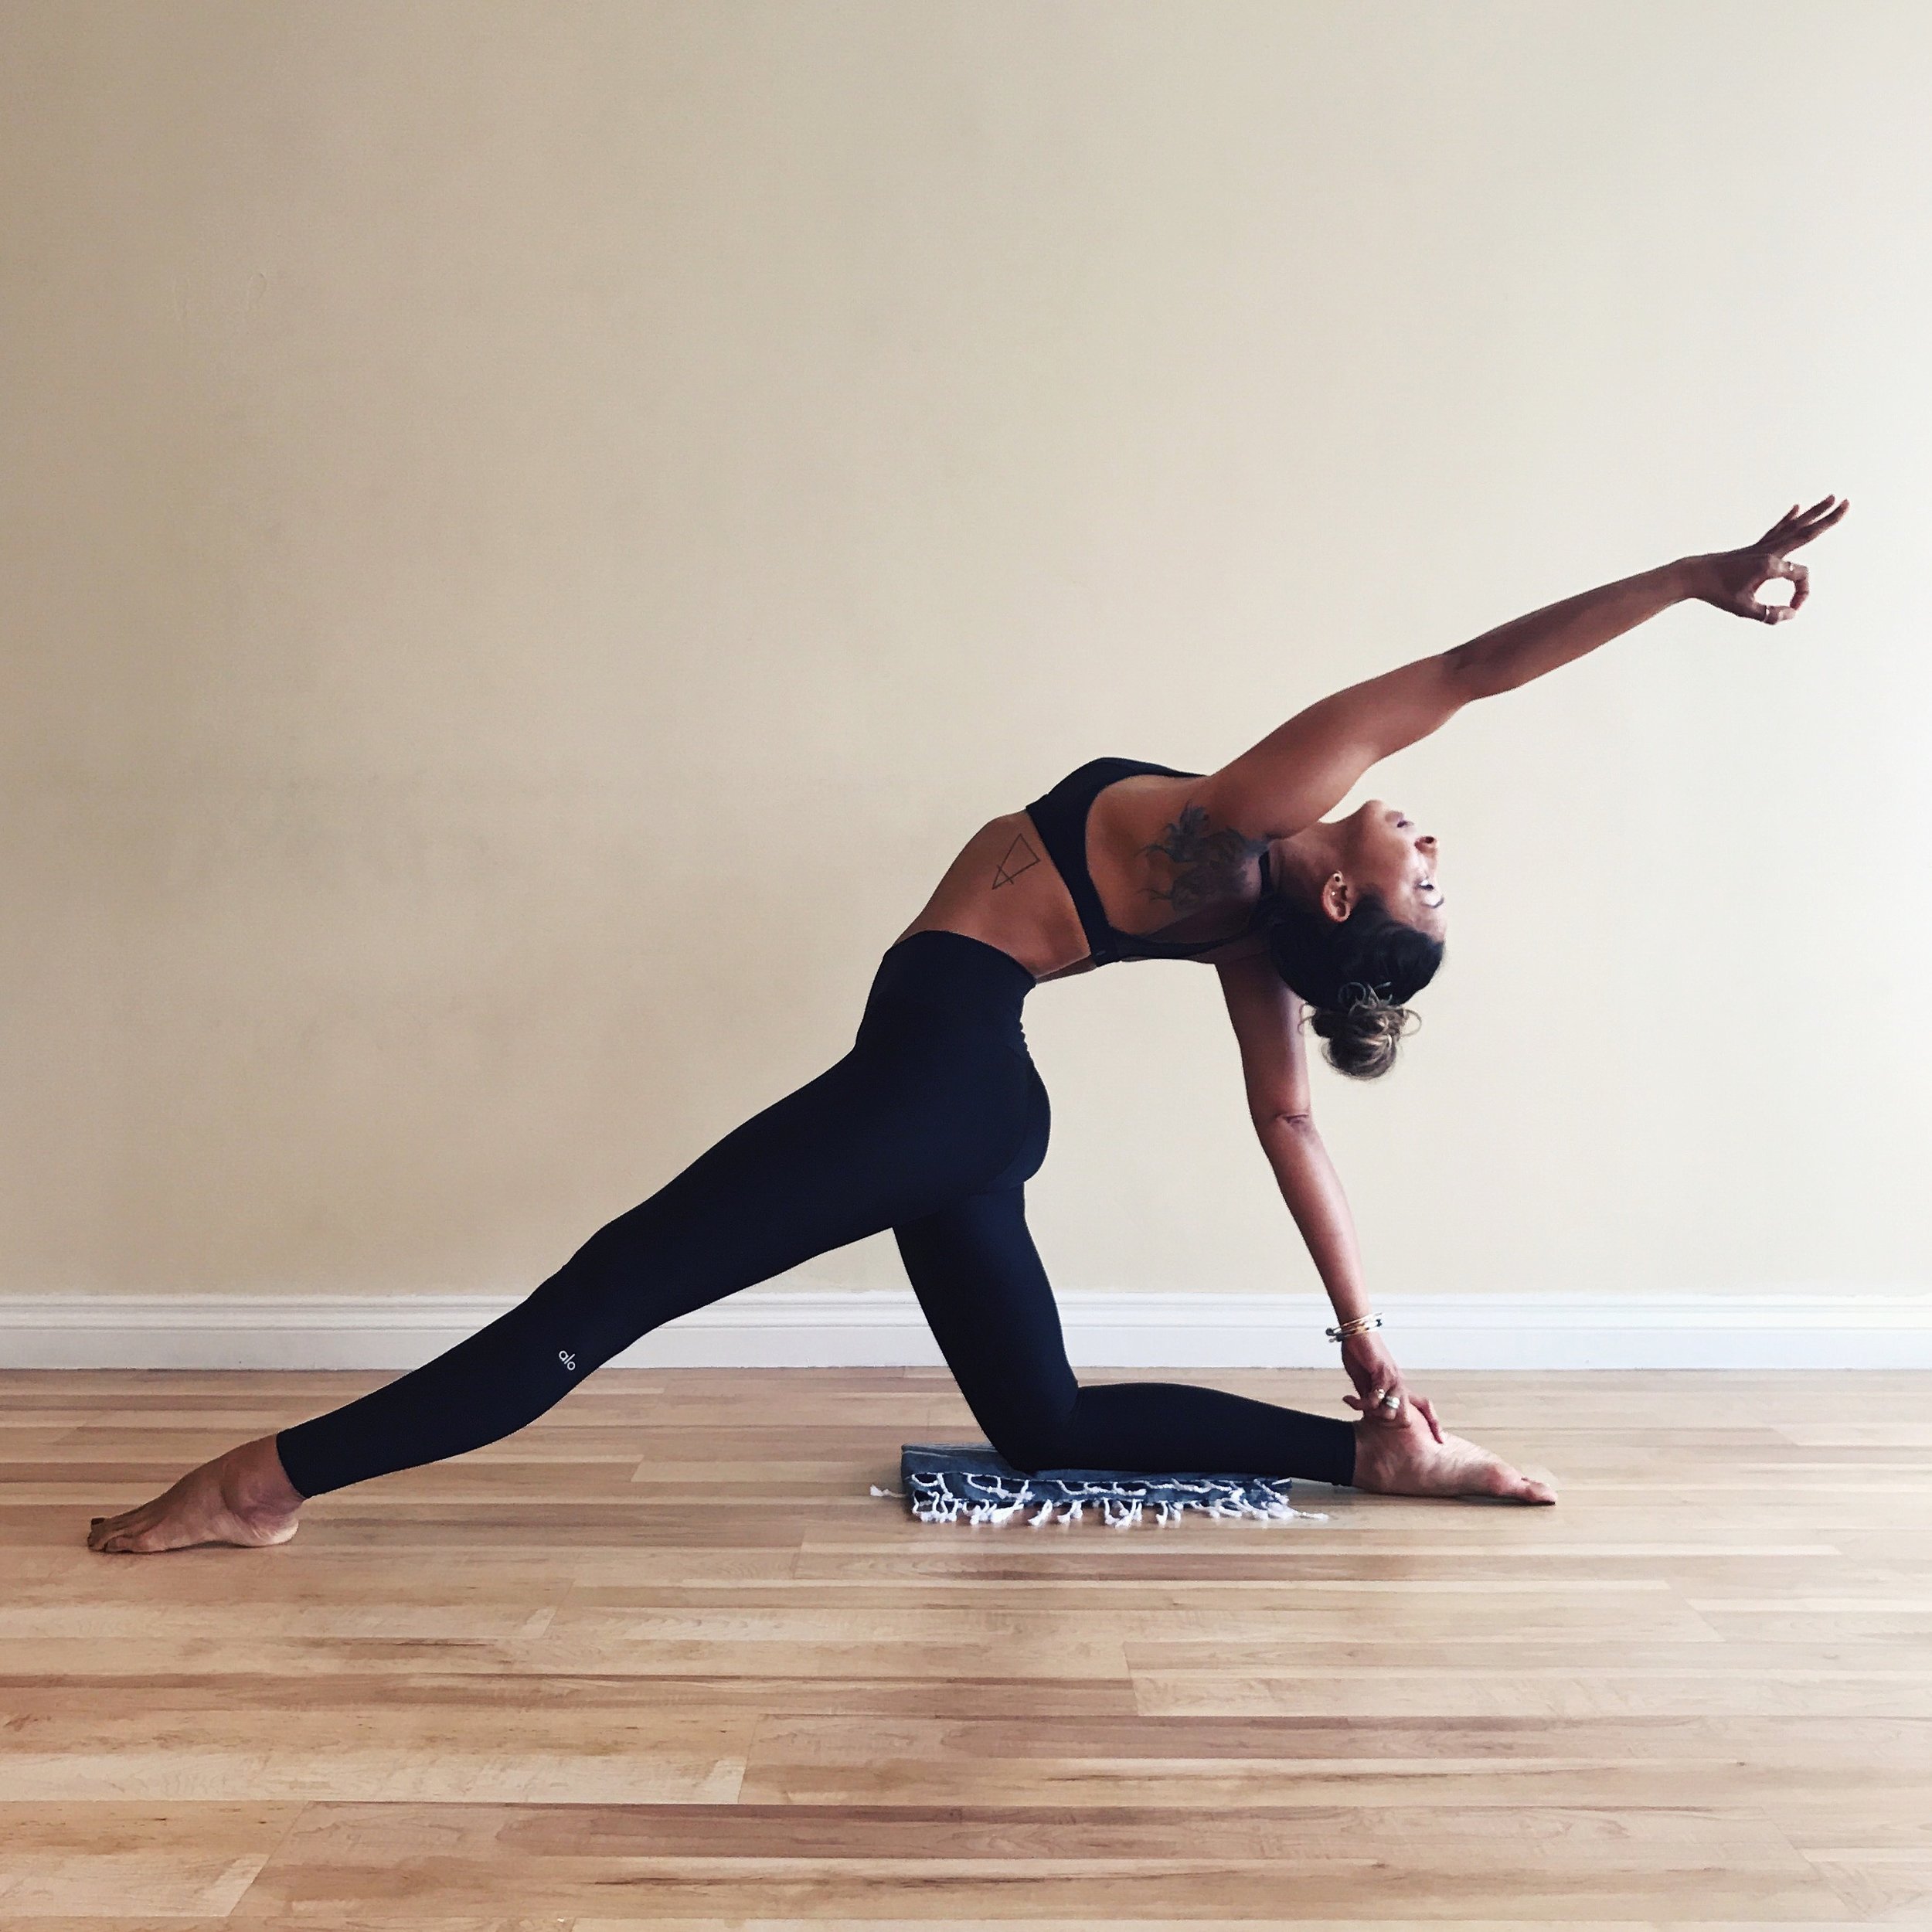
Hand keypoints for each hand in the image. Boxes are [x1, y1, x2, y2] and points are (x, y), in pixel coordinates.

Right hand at [1338, 1329, 1443, 1441]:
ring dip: (1370, 1413)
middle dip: (1387, 1425)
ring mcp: (1394, 1380)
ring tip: (1355, 1403)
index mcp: (1400, 1386)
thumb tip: (1369, 1413)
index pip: (1425, 1406)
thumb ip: (1369, 1397)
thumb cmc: (1361, 1355)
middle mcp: (1401, 1384)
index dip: (1434, 1424)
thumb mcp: (1365, 1382)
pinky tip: (1348, 1398)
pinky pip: (1374, 1400)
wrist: (1358, 1333)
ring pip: (1391, 1413)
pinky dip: (1359, 1403)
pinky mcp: (1383, 1375)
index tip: (1441, 1441)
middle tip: (1366, 1417)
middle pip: (1407, 1418)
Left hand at [1686, 493, 1848, 624]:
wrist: (1692, 575)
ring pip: (1794, 526)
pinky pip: (1776, 530)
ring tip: (1832, 497)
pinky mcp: (1754, 547)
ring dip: (1814, 512)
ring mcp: (1762, 546)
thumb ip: (1770, 615)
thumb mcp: (1744, 609)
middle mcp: (1769, 551)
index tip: (1790, 610)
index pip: (1801, 576)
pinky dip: (1787, 519)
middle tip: (1848, 502)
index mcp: (1770, 565)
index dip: (1801, 595)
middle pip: (1807, 531)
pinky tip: (1796, 507)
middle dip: (1828, 519)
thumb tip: (1790, 615)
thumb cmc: (1717, 592)